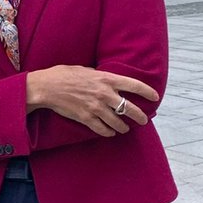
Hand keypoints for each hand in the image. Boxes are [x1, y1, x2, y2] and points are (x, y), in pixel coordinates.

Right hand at [25, 66, 159, 136]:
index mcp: (106, 78)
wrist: (47, 87)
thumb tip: (109, 82)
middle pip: (129, 108)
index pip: (134, 85)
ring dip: (123, 127)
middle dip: (139, 116)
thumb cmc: (64, 74)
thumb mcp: (87, 70)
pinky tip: (110, 133)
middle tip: (144, 120)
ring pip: (117, 121)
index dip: (147, 91)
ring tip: (124, 129)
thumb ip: (100, 77)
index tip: (155, 97)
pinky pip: (102, 129)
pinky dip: (108, 132)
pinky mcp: (86, 118)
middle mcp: (104, 94)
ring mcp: (95, 107)